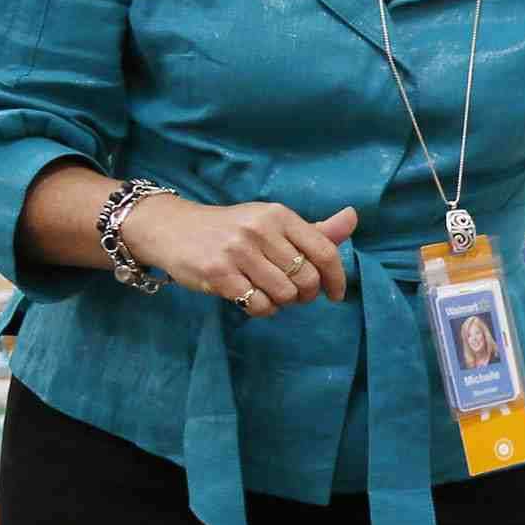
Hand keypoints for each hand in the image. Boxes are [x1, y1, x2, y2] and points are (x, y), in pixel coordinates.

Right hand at [129, 199, 357, 314]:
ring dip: (281, 302)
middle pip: (307, 279)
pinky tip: (250, 297)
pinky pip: (258, 305)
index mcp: (278, 215)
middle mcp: (259, 229)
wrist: (172, 229)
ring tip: (267, 292)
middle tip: (292, 293)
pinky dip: (261, 309)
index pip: (325, 252)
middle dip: (305, 295)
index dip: (337, 279)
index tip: (335, 294)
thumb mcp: (271, 222)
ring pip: (285, 295)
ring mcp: (237, 251)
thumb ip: (314, 229)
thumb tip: (352, 218)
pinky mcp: (218, 273)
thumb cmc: (232, 229)